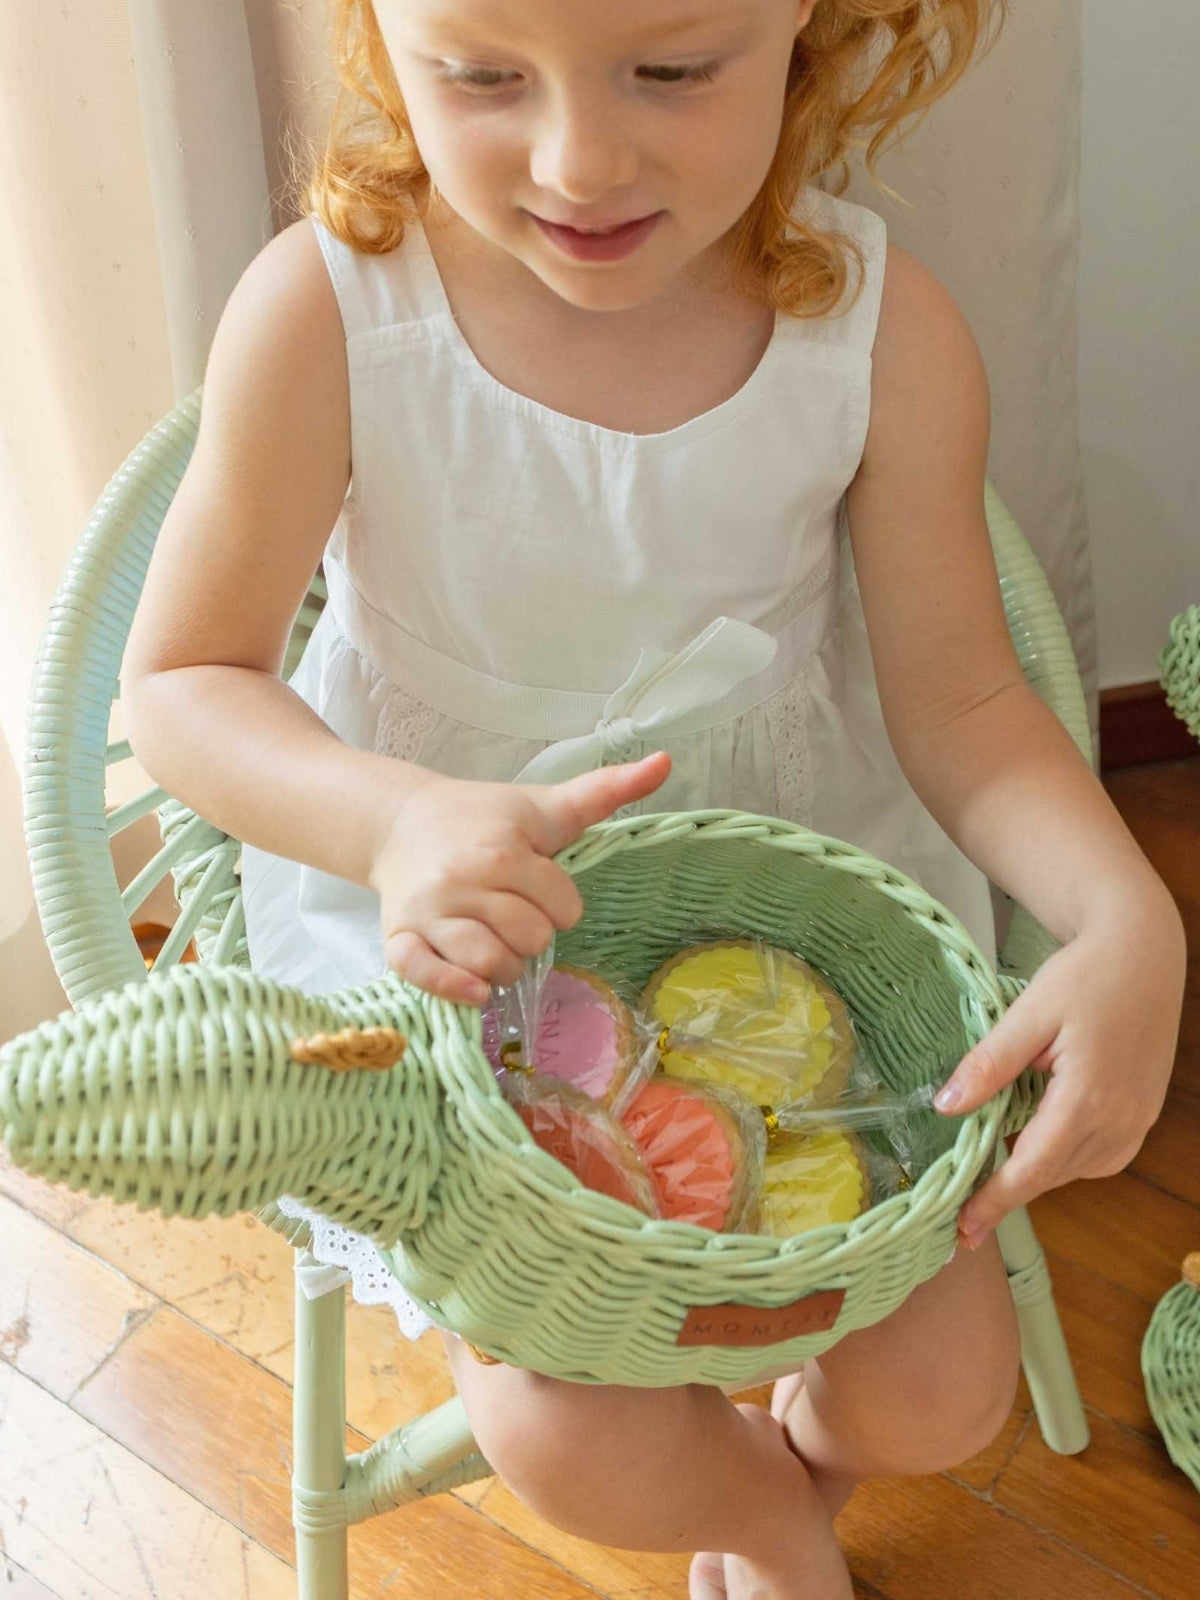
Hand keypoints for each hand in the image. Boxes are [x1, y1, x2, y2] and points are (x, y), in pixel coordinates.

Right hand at [369, 751, 670, 1003]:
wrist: (401, 821)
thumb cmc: (482, 817)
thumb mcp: (544, 804)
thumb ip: (606, 789)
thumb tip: (666, 762)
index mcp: (502, 850)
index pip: (564, 908)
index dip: (561, 904)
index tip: (540, 887)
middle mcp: (462, 880)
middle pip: (531, 940)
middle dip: (534, 934)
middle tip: (515, 912)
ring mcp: (427, 911)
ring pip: (489, 964)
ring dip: (504, 965)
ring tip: (496, 942)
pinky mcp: (397, 935)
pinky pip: (423, 974)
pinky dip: (453, 987)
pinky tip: (476, 988)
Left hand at [932, 892, 1185, 1249]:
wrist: (1142, 954)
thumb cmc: (1084, 977)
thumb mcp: (1027, 1013)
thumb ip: (988, 1064)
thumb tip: (946, 1108)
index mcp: (1086, 1099)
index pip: (1031, 1168)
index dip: (994, 1202)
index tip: (962, 1231)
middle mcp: (1118, 1121)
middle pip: (1051, 1175)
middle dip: (1007, 1195)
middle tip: (962, 1215)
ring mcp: (1135, 1121)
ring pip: (1074, 1169)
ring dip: (1034, 1174)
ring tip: (990, 1175)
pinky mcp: (1141, 1115)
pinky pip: (1097, 1156)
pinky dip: (1063, 1157)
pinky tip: (1038, 1139)